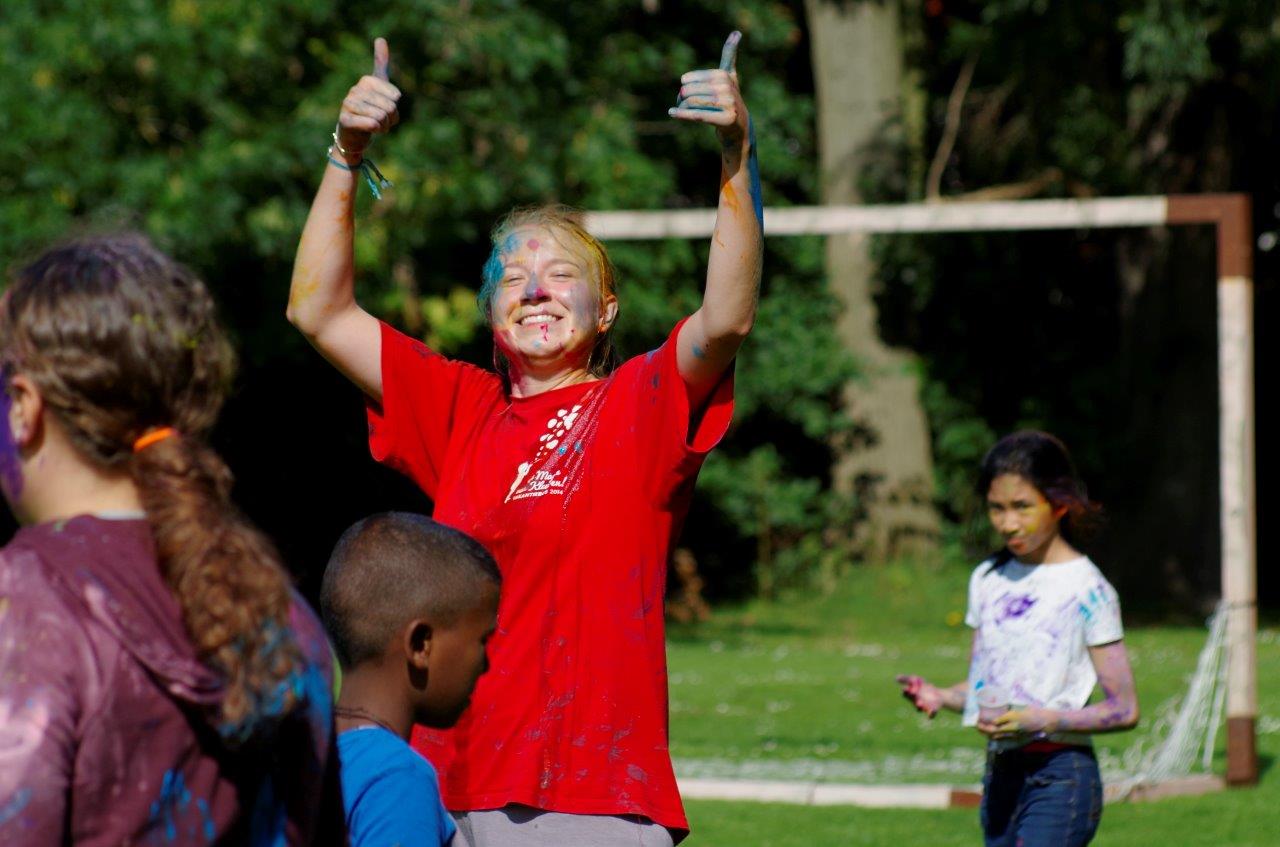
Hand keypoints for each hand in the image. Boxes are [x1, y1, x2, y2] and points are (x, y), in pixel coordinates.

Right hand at [336, 38, 401, 155]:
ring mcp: (348, 104)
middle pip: (390, 107)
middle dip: (389, 119)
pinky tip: (368, 130)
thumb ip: (381, 64)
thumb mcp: (379, 87)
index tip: (385, 108)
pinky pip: (371, 124)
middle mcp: (355, 90)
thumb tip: (380, 38)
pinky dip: (375, 130)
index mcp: (366, 81)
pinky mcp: (345, 120)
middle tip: (379, 120)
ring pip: (381, 117)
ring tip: (373, 126)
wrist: (353, 134)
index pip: (396, 96)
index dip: (395, 107)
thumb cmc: (369, 110)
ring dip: (382, 126)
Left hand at [669, 31, 749, 148]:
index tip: (685, 92)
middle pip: (689, 92)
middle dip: (681, 98)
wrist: (740, 125)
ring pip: (692, 103)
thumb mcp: (729, 76)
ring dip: (682, 108)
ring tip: (680, 110)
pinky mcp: (726, 119)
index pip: (689, 79)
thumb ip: (729, 54)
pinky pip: (698, 116)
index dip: (684, 86)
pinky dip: (682, 115)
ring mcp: (728, 104)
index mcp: (723, 75)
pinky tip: (671, 113)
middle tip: (682, 104)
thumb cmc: (730, 98)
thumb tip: (736, 32)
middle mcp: (727, 87)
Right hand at [896, 674, 942, 717]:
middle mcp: (916, 702)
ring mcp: (924, 707)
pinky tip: (932, 712)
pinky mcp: (932, 711)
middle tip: (913, 692)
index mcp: (911, 695)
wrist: (939, 697)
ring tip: (919, 703)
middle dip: (912, 697)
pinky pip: (931, 713)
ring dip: (919, 705)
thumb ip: (906, 679)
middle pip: (912, 700)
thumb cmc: (924, 688)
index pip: (906, 694)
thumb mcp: (916, 681)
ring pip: (919, 708)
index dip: (906, 691)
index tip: (906, 687)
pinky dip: (931, 713)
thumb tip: (896, 678)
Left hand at [979, 706, 1059, 737]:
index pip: (997, 721)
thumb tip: (1001, 706)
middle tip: (977, 724)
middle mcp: (1014, 726)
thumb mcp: (1021, 706)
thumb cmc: (1035, 711)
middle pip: (995, 730)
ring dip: (988, 733)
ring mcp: (1016, 733)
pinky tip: (991, 734)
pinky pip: (1004, 738)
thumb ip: (1011, 708)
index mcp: (1014, 716)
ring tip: (981, 729)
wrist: (1047, 722)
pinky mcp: (1018, 737)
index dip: (986, 720)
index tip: (980, 717)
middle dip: (984, 728)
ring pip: (999, 736)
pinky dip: (996, 736)